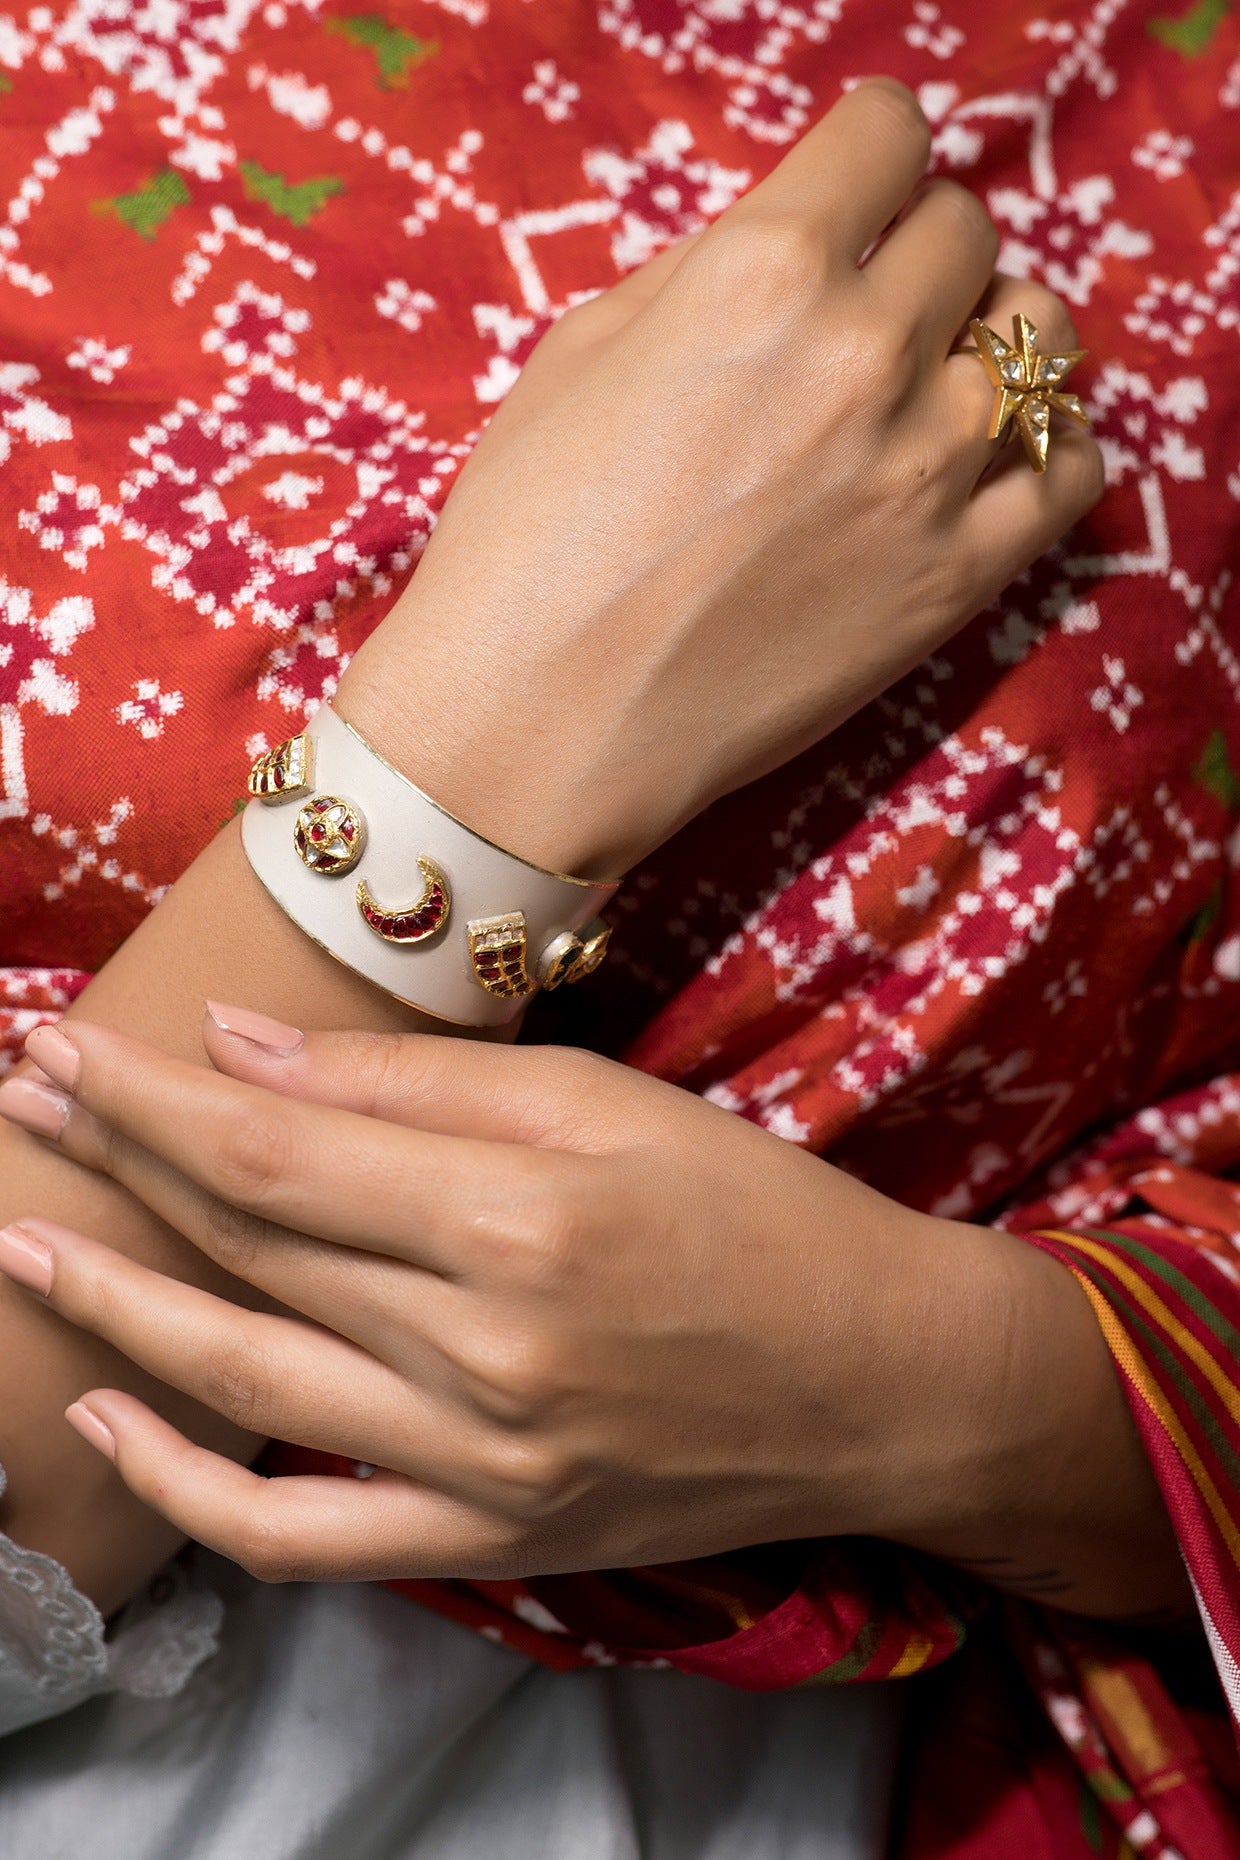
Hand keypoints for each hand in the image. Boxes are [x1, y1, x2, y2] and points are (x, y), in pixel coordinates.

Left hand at [0, 1009, 1033, 1583]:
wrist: (879, 1379)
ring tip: (28, 1242)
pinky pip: (300, 1537)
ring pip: (242, 1381)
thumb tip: (242, 1052)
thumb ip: (414, 1083)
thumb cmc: (755, 1214)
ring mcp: (480, 1462)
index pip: (273, 1150)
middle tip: (24, 1104)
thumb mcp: (604, 1103)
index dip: (146, 1099)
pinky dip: (187, 1488)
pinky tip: (109, 1419)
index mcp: (517, 1214)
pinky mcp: (490, 1537)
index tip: (63, 1048)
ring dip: (113, 1304)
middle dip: (114, 1165)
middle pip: (245, 1245)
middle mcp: (484, 1347)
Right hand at [339, 78, 1102, 878]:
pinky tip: (989, 459)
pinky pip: (1073, 470)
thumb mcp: (579, 357)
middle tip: (871, 303)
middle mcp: (865, 351)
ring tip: (935, 378)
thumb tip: (779, 256)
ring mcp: (927, 469)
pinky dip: (1047, 446)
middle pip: (965, 231)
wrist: (538, 723)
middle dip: (917, 249)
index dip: (864, 154)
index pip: (885, 134)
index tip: (855, 185)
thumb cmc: (524, 543)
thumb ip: (701, 277)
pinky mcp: (959, 576)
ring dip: (991, 335)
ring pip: (1039, 336)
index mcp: (763, 273)